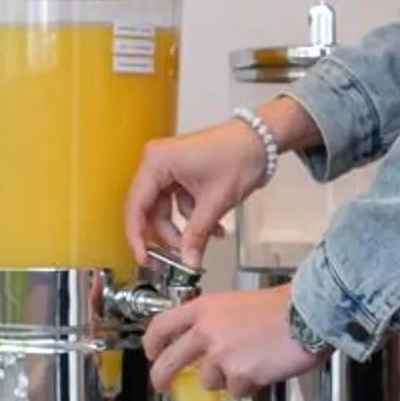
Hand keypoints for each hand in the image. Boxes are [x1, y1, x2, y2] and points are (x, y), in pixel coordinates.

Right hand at [123, 119, 273, 265]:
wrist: (263, 139)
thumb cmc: (239, 155)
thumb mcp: (215, 201)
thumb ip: (197, 235)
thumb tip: (188, 262)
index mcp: (157, 162)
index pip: (136, 207)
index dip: (138, 237)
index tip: (145, 258)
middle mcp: (158, 162)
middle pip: (150, 210)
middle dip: (167, 236)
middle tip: (179, 258)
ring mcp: (170, 167)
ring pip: (165, 210)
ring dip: (185, 229)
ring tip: (205, 241)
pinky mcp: (182, 172)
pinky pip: (178, 203)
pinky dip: (193, 218)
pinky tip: (214, 227)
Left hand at [145, 286, 326, 396]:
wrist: (307, 315)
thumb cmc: (283, 306)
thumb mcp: (239, 303)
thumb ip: (218, 322)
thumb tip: (211, 343)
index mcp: (205, 309)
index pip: (162, 325)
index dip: (152, 342)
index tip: (151, 352)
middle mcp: (206, 331)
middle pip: (169, 361)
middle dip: (161, 377)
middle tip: (162, 384)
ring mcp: (221, 356)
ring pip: (210, 380)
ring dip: (226, 377)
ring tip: (251, 361)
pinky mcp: (239, 375)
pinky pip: (238, 389)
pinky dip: (250, 384)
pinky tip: (265, 368)